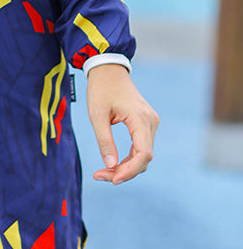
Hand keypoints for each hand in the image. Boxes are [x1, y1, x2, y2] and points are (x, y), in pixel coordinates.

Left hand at [85, 63, 158, 184]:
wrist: (108, 69)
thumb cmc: (100, 89)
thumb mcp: (97, 115)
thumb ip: (104, 140)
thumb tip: (110, 166)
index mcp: (141, 118)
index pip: (143, 154)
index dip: (129, 171)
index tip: (112, 179)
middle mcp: (150, 121)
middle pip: (144, 158)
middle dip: (124, 171)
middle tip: (100, 176)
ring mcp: (150, 122)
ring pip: (143, 154)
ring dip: (126, 167)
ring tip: (103, 172)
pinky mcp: (146, 123)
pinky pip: (141, 146)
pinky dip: (129, 158)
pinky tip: (113, 164)